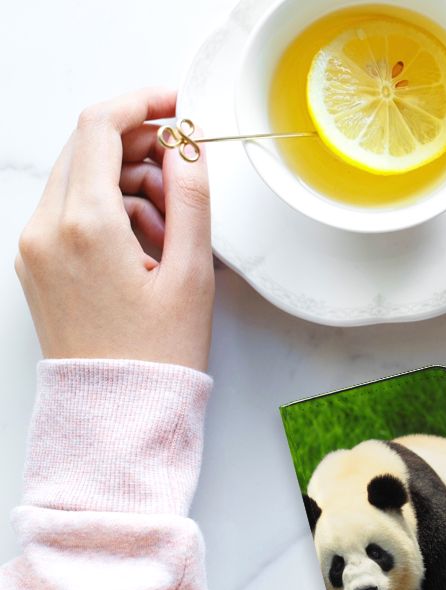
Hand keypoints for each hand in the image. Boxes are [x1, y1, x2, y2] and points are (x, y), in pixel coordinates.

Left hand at [15, 88, 213, 371]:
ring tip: (173, 228)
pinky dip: (110, 210)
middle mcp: (47, 229)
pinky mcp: (37, 263)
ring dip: (129, 182)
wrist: (117, 412)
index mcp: (85, 225)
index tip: (177, 105)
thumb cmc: (157, 354)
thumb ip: (192, 198)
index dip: (143, 103)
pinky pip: (72, 211)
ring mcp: (35, 246)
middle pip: (88, 148)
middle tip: (185, 173)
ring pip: (81, 178)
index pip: (101, 127)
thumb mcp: (192, 272)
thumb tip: (188, 147)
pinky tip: (147, 245)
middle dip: (140, 147)